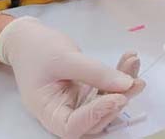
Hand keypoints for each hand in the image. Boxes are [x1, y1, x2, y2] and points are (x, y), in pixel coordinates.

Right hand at [0, 17, 144, 137]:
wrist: (29, 39)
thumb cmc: (37, 50)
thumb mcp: (64, 58)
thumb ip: (94, 72)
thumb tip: (125, 84)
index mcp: (49, 111)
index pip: (73, 126)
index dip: (96, 116)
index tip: (117, 97)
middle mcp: (64, 112)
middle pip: (95, 119)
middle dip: (117, 100)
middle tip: (135, 80)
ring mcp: (77, 103)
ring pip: (105, 103)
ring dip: (123, 86)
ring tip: (133, 63)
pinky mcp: (86, 91)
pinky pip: (106, 89)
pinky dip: (119, 76)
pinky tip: (129, 59)